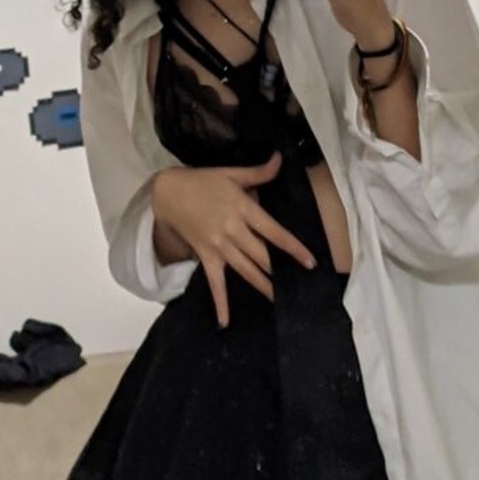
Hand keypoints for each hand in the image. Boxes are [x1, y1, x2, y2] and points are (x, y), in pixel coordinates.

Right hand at [151, 151, 316, 327]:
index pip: (273, 231)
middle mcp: (233, 230)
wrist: (168, 193)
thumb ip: (259, 172)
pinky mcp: (206, 256)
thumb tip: (281, 157)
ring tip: (279, 302)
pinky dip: (220, 303)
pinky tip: (225, 322)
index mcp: (243, 208)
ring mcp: (218, 245)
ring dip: (262, 286)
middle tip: (299, 288)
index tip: (309, 262)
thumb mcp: (231, 173)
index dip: (292, 247)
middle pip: (261, 255)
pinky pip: (214, 283)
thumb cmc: (203, 181)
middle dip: (280, 271)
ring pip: (245, 270)